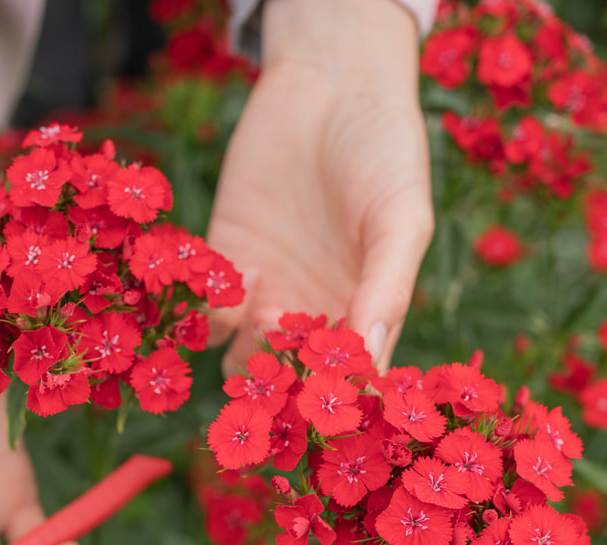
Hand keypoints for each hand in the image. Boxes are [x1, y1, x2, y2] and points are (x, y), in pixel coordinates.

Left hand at [207, 0, 432, 371]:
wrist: (331, 83)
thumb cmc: (385, 151)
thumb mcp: (401, 220)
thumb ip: (387, 289)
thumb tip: (370, 360)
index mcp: (362, 314)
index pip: (343, 381)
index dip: (333, 399)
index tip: (327, 395)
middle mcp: (309, 310)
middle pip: (284, 377)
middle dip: (278, 383)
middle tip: (282, 361)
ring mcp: (263, 286)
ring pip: (236, 351)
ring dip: (242, 349)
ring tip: (262, 313)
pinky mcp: (223, 254)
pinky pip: (205, 303)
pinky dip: (213, 304)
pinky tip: (244, 270)